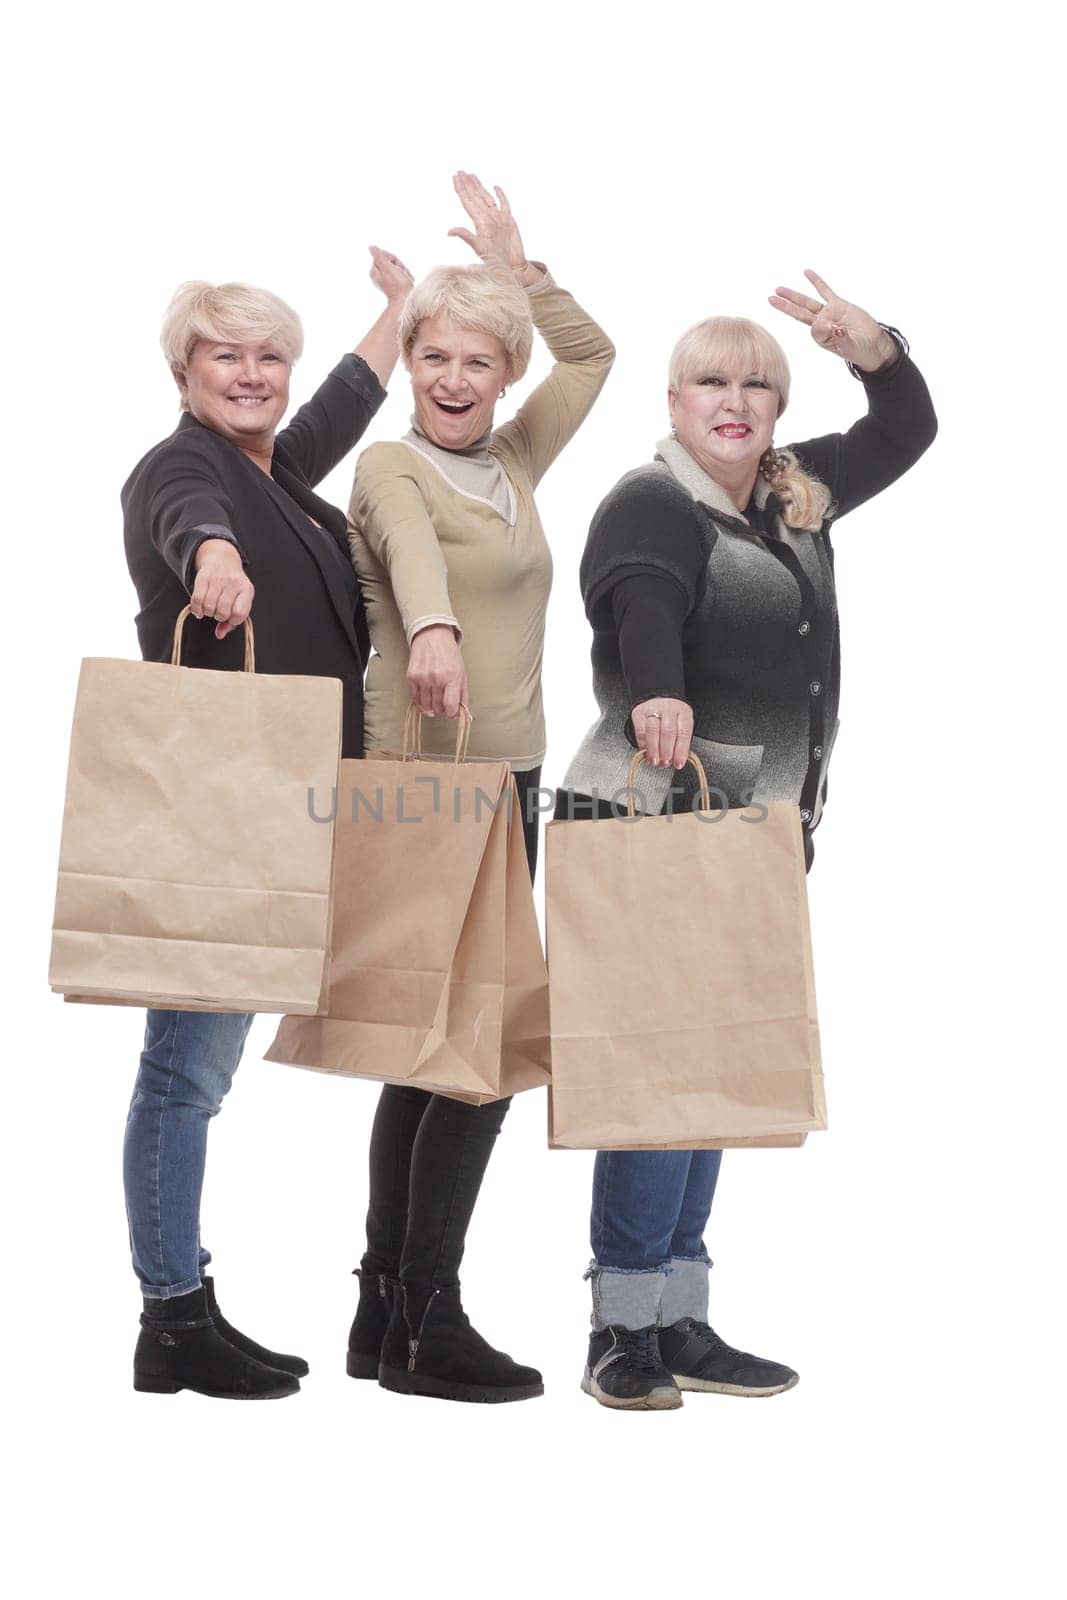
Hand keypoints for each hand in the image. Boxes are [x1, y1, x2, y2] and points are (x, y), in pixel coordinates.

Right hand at [191, 540, 253, 640]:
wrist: (222, 560)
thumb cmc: (233, 587)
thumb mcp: (240, 601)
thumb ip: (232, 622)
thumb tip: (220, 635)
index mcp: (246, 590)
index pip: (239, 613)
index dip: (232, 620)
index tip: (230, 618)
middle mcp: (233, 583)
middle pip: (222, 612)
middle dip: (219, 617)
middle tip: (219, 612)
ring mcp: (218, 579)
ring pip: (209, 607)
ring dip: (208, 613)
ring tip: (211, 608)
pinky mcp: (203, 577)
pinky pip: (197, 600)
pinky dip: (196, 609)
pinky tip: (200, 610)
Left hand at [368, 245, 413, 305]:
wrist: (406, 301)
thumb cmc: (398, 285)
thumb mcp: (388, 267)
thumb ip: (379, 256)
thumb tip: (371, 247)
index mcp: (374, 271)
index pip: (384, 255)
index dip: (393, 259)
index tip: (397, 267)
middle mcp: (378, 275)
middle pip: (390, 261)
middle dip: (399, 265)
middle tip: (402, 274)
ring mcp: (386, 280)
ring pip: (397, 267)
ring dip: (403, 271)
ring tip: (405, 278)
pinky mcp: (393, 283)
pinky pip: (400, 274)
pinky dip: (405, 276)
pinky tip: (407, 281)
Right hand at [406, 623, 468, 717]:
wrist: (432, 636)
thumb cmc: (448, 654)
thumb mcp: (462, 672)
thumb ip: (463, 694)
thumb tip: (463, 712)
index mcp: (452, 677)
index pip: (450, 706)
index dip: (451, 713)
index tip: (451, 711)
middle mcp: (436, 678)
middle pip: (438, 707)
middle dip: (442, 709)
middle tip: (443, 702)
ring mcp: (422, 678)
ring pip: (426, 705)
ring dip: (431, 707)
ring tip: (435, 700)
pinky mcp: (411, 677)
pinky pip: (415, 698)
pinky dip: (421, 702)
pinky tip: (426, 697)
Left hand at [447, 171, 526, 273]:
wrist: (512, 267)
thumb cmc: (496, 261)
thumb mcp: (479, 248)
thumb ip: (466, 237)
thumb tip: (449, 231)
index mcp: (480, 222)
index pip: (468, 201)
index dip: (461, 189)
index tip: (455, 177)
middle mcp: (488, 218)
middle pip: (475, 197)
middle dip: (467, 184)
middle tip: (459, 171)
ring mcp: (498, 219)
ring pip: (487, 198)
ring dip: (479, 186)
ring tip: (471, 175)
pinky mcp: (509, 221)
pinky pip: (504, 204)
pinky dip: (501, 195)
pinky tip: (495, 187)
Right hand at [632, 697, 693, 768]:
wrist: (658, 702)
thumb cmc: (672, 719)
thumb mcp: (681, 727)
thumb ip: (680, 743)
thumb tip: (676, 762)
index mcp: (683, 712)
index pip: (684, 732)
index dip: (681, 750)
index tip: (678, 764)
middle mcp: (669, 708)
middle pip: (668, 731)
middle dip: (666, 751)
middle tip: (665, 763)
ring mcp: (653, 709)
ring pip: (653, 730)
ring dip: (653, 749)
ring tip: (654, 761)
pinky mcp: (639, 713)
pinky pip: (640, 731)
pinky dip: (643, 744)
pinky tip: (645, 752)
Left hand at [768, 270, 897, 372]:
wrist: (872, 344)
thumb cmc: (859, 350)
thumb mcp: (851, 346)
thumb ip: (842, 338)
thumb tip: (836, 330)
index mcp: (821, 336)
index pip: (814, 327)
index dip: (825, 327)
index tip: (840, 331)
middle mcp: (821, 324)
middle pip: (799, 312)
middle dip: (785, 306)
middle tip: (770, 298)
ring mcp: (828, 313)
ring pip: (807, 302)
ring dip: (793, 295)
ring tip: (778, 288)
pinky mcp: (838, 305)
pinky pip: (825, 291)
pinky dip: (816, 281)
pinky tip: (807, 272)